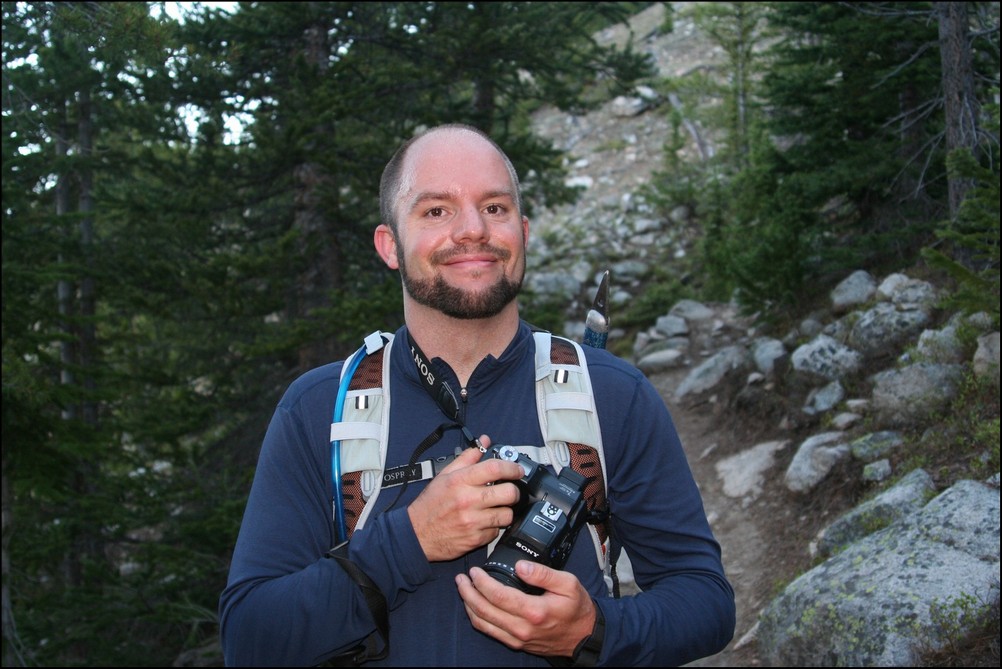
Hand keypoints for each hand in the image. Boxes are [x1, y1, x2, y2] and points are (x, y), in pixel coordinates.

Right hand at [408, 436, 523, 561]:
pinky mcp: (475, 539)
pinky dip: (493, 527)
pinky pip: (496, 532)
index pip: (495, 469)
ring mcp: (472, 521)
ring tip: (495, 508)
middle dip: (514, 491)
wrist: (416, 534)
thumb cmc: (430, 504)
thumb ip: (467, 457)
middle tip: (509, 491)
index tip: (516, 470)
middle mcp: (467, 500)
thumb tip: (484, 442)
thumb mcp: (445, 475)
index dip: (512, 467)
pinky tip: (483, 522)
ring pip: (506, 514)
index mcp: (460, 481)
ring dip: (504, 511)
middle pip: (508, 493)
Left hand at [455, 560, 596, 657]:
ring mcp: (517, 638)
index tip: (475, 570)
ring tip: (463, 589)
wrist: (584, 636)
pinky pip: (489, 631)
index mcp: (534, 611)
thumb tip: (521, 565)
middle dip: (468, 592)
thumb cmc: (577, 608)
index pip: (497, 595)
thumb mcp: (568, 583)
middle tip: (461, 578)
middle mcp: (522, 627)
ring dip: (468, 605)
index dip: (481, 582)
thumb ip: (543, 573)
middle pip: (484, 610)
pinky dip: (477, 618)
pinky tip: (474, 606)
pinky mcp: (516, 643)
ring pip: (482, 623)